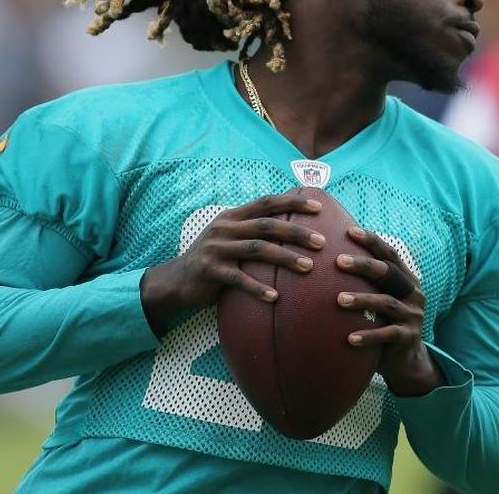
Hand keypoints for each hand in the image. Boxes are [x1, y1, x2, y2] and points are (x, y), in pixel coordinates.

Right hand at [140, 194, 323, 333]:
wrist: (176, 280)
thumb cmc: (214, 260)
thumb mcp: (231, 238)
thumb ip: (254, 231)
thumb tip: (295, 227)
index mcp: (233, 216)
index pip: (267, 202)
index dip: (293, 202)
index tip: (319, 206)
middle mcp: (225, 228)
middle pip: (266, 225)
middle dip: (296, 232)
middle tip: (322, 241)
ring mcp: (216, 248)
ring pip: (256, 249)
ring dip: (285, 257)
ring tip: (309, 267)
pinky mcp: (209, 271)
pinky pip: (238, 279)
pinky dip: (257, 288)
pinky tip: (276, 297)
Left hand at [334, 227, 443, 396]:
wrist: (405, 361)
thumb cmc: (383, 322)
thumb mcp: (379, 298)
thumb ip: (366, 281)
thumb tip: (330, 254)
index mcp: (406, 278)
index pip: (389, 254)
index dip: (371, 241)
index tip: (349, 231)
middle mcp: (413, 293)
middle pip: (388, 273)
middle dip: (363, 266)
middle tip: (338, 261)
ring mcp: (413, 315)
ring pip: (386, 303)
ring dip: (362, 300)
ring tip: (339, 300)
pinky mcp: (409, 337)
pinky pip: (388, 335)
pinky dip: (369, 336)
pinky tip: (350, 338)